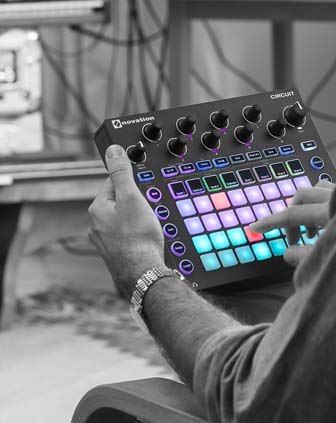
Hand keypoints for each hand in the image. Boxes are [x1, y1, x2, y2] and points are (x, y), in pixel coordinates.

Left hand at [88, 144, 165, 296]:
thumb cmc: (138, 238)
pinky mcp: (115, 251)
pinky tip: (147, 237)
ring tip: (151, 224)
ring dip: (138, 217)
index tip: (145, 186)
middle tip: (151, 208)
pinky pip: (127, 233)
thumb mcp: (132, 197)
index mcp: (97, 208)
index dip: (133, 181)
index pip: (114, 182)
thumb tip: (113, 150)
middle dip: (137, 201)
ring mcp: (105, 240)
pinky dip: (138, 232)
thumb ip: (122, 173)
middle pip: (120, 200)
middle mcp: (96, 224)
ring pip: (124, 218)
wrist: (143, 272)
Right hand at [250, 180, 333, 266]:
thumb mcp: (330, 261)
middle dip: (292, 216)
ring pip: (319, 189)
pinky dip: (323, 204)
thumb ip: (305, 257)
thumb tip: (289, 253)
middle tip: (295, 239)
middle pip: (302, 196)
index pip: (292, 214)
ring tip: (313, 232)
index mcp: (331, 211)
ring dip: (309, 208)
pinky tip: (328, 222)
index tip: (256, 227)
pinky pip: (334, 192)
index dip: (271, 222)